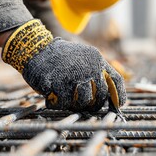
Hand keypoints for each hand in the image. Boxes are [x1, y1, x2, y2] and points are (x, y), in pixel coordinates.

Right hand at [1, 20, 125, 111]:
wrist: (36, 49)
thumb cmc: (60, 59)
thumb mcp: (83, 58)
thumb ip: (96, 72)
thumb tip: (109, 95)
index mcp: (97, 59)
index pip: (116, 79)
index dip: (119, 95)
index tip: (118, 106)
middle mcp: (89, 66)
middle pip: (101, 95)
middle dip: (94, 105)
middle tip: (85, 107)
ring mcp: (74, 74)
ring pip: (84, 101)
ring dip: (75, 105)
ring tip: (67, 99)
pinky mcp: (59, 81)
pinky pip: (65, 103)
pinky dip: (59, 104)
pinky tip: (53, 98)